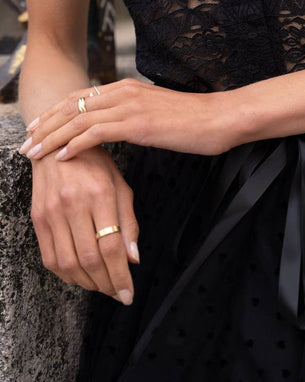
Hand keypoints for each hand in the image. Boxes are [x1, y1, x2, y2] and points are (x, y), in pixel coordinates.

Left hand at [18, 78, 230, 161]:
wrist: (218, 118)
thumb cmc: (192, 120)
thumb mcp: (155, 111)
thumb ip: (133, 112)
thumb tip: (115, 125)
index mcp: (127, 87)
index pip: (80, 97)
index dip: (54, 112)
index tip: (37, 128)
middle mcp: (124, 91)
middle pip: (72, 106)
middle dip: (45, 126)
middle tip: (25, 144)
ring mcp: (130, 105)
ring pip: (78, 120)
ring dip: (52, 138)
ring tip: (34, 153)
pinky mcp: (137, 123)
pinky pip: (96, 133)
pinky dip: (75, 145)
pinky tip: (63, 157)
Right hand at [29, 145, 138, 303]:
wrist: (56, 145)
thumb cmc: (94, 162)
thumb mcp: (119, 183)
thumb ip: (128, 221)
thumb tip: (132, 259)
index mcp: (100, 194)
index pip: (111, 246)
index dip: (121, 276)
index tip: (129, 294)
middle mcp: (74, 204)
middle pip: (90, 259)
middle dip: (106, 284)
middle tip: (117, 293)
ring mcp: (52, 212)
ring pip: (68, 264)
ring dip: (87, 283)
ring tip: (102, 286)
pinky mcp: (37, 218)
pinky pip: (50, 258)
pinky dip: (66, 274)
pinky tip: (81, 276)